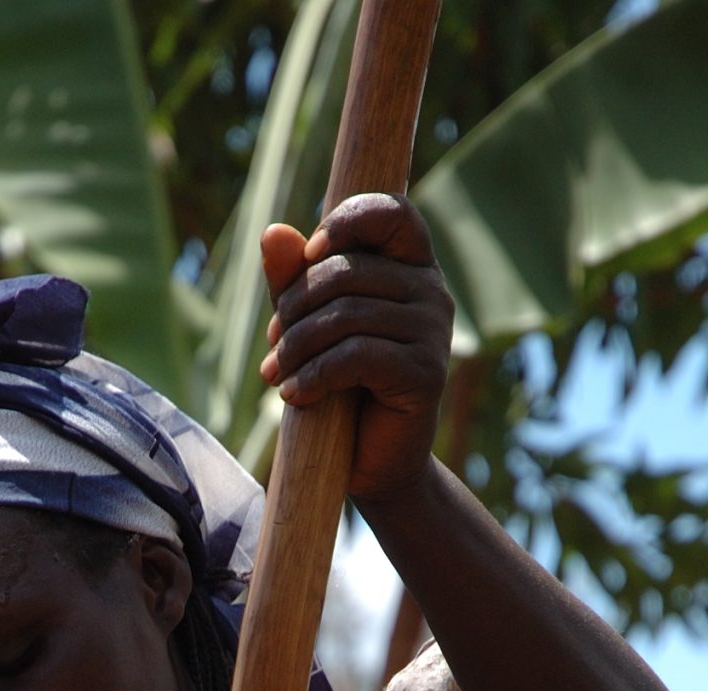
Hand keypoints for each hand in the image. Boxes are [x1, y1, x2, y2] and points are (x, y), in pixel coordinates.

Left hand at [257, 193, 453, 504]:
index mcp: (410, 267)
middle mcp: (431, 292)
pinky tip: (294, 395)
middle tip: (274, 346)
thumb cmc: (341, 385)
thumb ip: (295, 278)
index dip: (346, 221)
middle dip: (295, 306)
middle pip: (348, 269)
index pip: (391, 212)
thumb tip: (272, 231)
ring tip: (276, 374)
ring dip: (297, 346)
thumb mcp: (311, 324)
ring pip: (347, 314)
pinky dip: (314, 375)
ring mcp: (434, 332)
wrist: (371, 461)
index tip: (310, 256)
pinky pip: (357, 356)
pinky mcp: (426, 374)